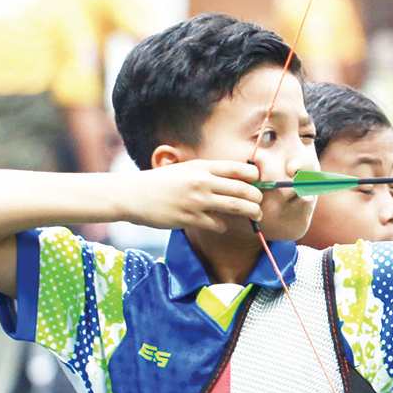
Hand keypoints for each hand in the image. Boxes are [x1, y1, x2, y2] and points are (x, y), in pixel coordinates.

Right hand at [127, 160, 263, 232]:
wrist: (132, 194)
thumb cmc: (161, 182)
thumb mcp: (185, 170)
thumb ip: (208, 174)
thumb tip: (236, 180)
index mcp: (202, 167)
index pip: (239, 168)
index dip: (255, 176)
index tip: (258, 183)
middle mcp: (202, 182)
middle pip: (243, 190)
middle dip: (257, 198)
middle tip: (260, 204)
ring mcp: (197, 201)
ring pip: (236, 207)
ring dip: (251, 213)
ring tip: (256, 216)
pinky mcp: (190, 218)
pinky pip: (218, 224)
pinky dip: (223, 225)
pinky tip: (220, 224)